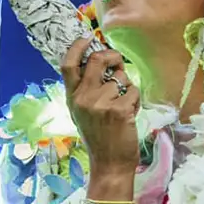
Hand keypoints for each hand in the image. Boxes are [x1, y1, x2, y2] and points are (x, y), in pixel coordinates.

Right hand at [59, 35, 139, 174]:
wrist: (109, 164)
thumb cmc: (99, 138)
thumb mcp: (82, 113)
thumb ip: (86, 89)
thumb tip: (99, 62)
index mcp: (72, 97)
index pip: (68, 64)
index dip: (78, 46)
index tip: (89, 38)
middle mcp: (83, 98)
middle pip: (98, 60)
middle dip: (113, 56)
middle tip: (119, 62)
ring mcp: (100, 103)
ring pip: (121, 78)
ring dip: (128, 88)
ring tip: (124, 107)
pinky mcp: (118, 110)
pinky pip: (133, 92)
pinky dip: (135, 101)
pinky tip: (130, 115)